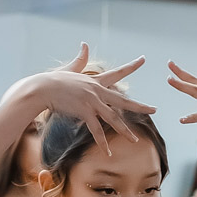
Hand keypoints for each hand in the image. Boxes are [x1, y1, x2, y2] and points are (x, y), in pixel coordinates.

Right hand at [22, 44, 155, 154]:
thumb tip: (85, 44)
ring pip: (113, 119)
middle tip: (155, 109)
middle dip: (140, 106)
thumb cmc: (53, 80)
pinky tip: (108, 153)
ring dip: (124, 131)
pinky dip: (102, 143)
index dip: (131, 66)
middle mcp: (97, 90)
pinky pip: (96, 130)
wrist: (42, 88)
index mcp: (95, 81)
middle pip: (123, 100)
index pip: (118, 72)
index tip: (144, 59)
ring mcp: (92, 101)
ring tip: (134, 141)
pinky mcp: (84, 112)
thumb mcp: (70, 68)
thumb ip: (80, 59)